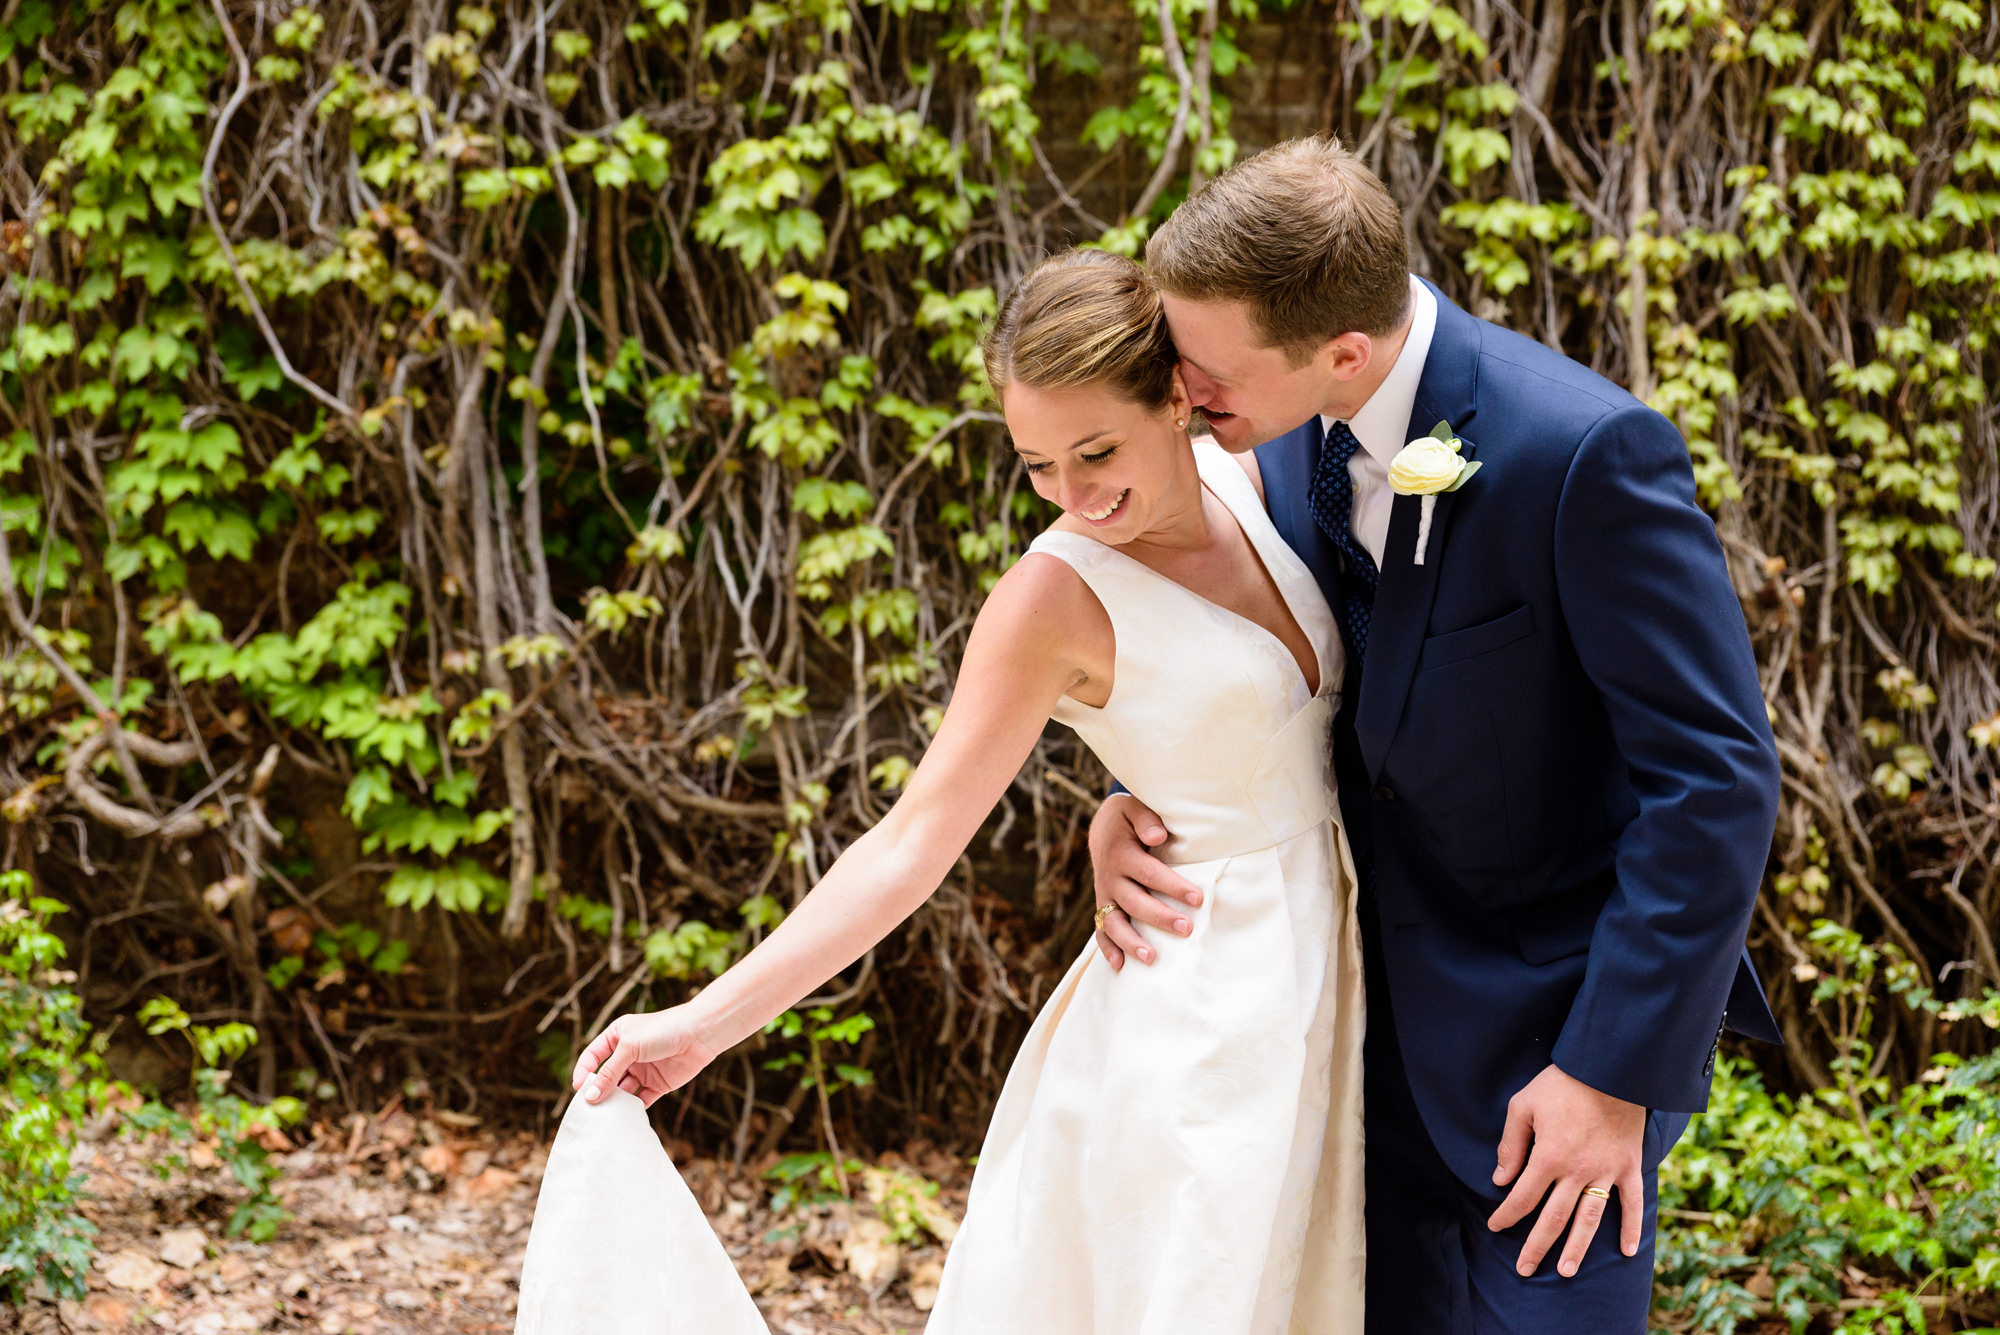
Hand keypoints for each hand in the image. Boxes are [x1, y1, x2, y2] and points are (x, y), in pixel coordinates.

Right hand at [571, 1006, 720, 1109]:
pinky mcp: (657, 1084)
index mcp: (617, 1036)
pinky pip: (640, 1099)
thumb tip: (591, 1096)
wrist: (700, 1034)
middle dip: (598, 1091)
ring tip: (605, 1116)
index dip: (583, 1071)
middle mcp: (628, 1054)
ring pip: (622, 1090)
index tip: (578, 1089)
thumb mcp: (629, 1048)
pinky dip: (633, 1109)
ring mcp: (643, 1069)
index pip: (593, 1056)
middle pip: (606, 1076)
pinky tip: (625, 1118)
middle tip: (588, 1109)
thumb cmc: (663, 1030)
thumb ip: (609, 1072)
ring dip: (614, 1102)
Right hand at [1088, 794, 1201, 969]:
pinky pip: (1101, 931)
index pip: (1148, 873)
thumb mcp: (1135, 809)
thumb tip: (1158, 836)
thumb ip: (1146, 819)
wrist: (1104, 828)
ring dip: (1131, 942)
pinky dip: (1108, 949)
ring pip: (1114, 923)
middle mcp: (1110, 877)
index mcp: (1121, 853)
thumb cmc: (1130, 819)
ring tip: (1151, 959)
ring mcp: (1104, 895)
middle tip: (1186, 929)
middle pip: (1134, 902)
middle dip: (1160, 918)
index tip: (1197, 899)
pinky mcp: (1103, 906)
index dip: (1172, 886)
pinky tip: (1121, 967)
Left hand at [1488, 1063, 1646, 1277]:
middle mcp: (1577, 1171)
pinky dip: (1631, 1228)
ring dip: (1577, 1248)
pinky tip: (1626, 1251)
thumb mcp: (1523, 1105)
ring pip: (1589, 1219)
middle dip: (1536, 1246)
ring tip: (1567, 1272)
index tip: (1495, 1226)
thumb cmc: (1561, 1083)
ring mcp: (1606, 1172)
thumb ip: (1510, 1144)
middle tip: (1524, 1270)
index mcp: (1548, 1156)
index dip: (1506, 1214)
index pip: (1522, 1197)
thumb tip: (1500, 1180)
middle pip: (1553, 1218)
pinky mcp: (1630, 1167)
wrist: (1609, 1068)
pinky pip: (1632, 1203)